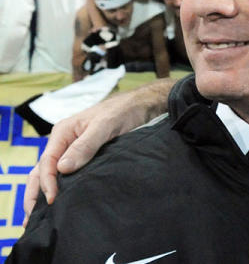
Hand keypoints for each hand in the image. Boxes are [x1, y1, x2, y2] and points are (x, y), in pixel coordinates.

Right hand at [23, 83, 166, 222]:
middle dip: (35, 193)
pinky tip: (61, 202)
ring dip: (44, 192)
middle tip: (32, 219)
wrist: (142, 105)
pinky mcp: (85, 155)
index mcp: (63, 132)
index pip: (46, 162)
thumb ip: (85, 145)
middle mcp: (64, 142)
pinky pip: (68, 173)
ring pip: (52, 173)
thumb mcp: (105, 126)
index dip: (47, 183)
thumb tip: (62, 169)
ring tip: (40, 216)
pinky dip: (60, 187)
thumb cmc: (123, 111)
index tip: (53, 200)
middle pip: (41, 170)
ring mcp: (73, 149)